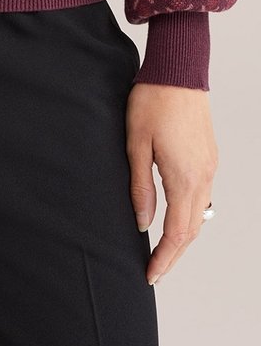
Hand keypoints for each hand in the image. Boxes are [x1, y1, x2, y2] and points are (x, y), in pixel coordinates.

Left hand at [125, 84, 217, 285]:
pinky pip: (202, 197)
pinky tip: (176, 217)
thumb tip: (142, 223)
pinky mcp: (208, 157)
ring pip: (200, 216)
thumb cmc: (153, 101)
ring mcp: (209, 167)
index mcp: (185, 178)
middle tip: (154, 271)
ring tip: (162, 250)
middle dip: (173, 255)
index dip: (164, 258)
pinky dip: (190, 216)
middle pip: (192, 231)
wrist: (178, 70)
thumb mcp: (136, 144)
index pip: (178, 233)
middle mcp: (203, 177)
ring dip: (183, 236)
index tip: (150, 275)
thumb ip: (140, 186)